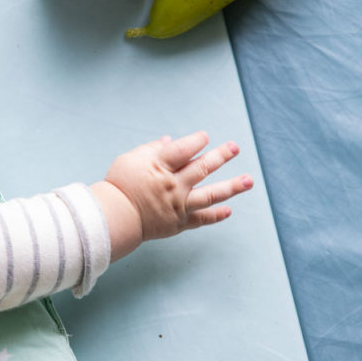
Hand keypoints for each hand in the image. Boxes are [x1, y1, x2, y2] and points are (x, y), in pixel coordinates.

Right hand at [92, 132, 252, 260]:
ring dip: (231, 187)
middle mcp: (173, 185)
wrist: (113, 218)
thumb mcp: (129, 160)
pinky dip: (215, 215)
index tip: (205, 137)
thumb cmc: (118, 186)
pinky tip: (229, 210)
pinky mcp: (178, 222)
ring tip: (248, 180)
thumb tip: (169, 141)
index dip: (196, 141)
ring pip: (209, 194)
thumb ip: (151, 149)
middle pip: (202, 168)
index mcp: (159, 166)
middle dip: (220, 156)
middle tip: (235, 147)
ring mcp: (178, 205)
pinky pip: (201, 219)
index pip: (184, 149)